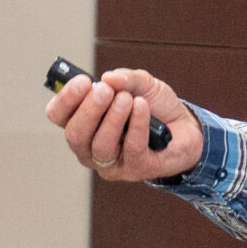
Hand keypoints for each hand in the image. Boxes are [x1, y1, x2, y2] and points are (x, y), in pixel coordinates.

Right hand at [45, 67, 204, 182]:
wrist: (188, 128)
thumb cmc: (156, 108)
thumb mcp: (143, 85)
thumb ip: (127, 78)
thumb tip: (109, 77)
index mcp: (83, 123)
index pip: (58, 116)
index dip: (65, 99)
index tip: (82, 81)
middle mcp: (90, 147)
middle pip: (75, 135)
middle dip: (89, 110)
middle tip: (105, 90)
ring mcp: (111, 163)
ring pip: (101, 145)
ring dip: (114, 119)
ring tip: (128, 99)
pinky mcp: (136, 170)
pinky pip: (132, 149)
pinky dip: (137, 125)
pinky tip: (143, 108)